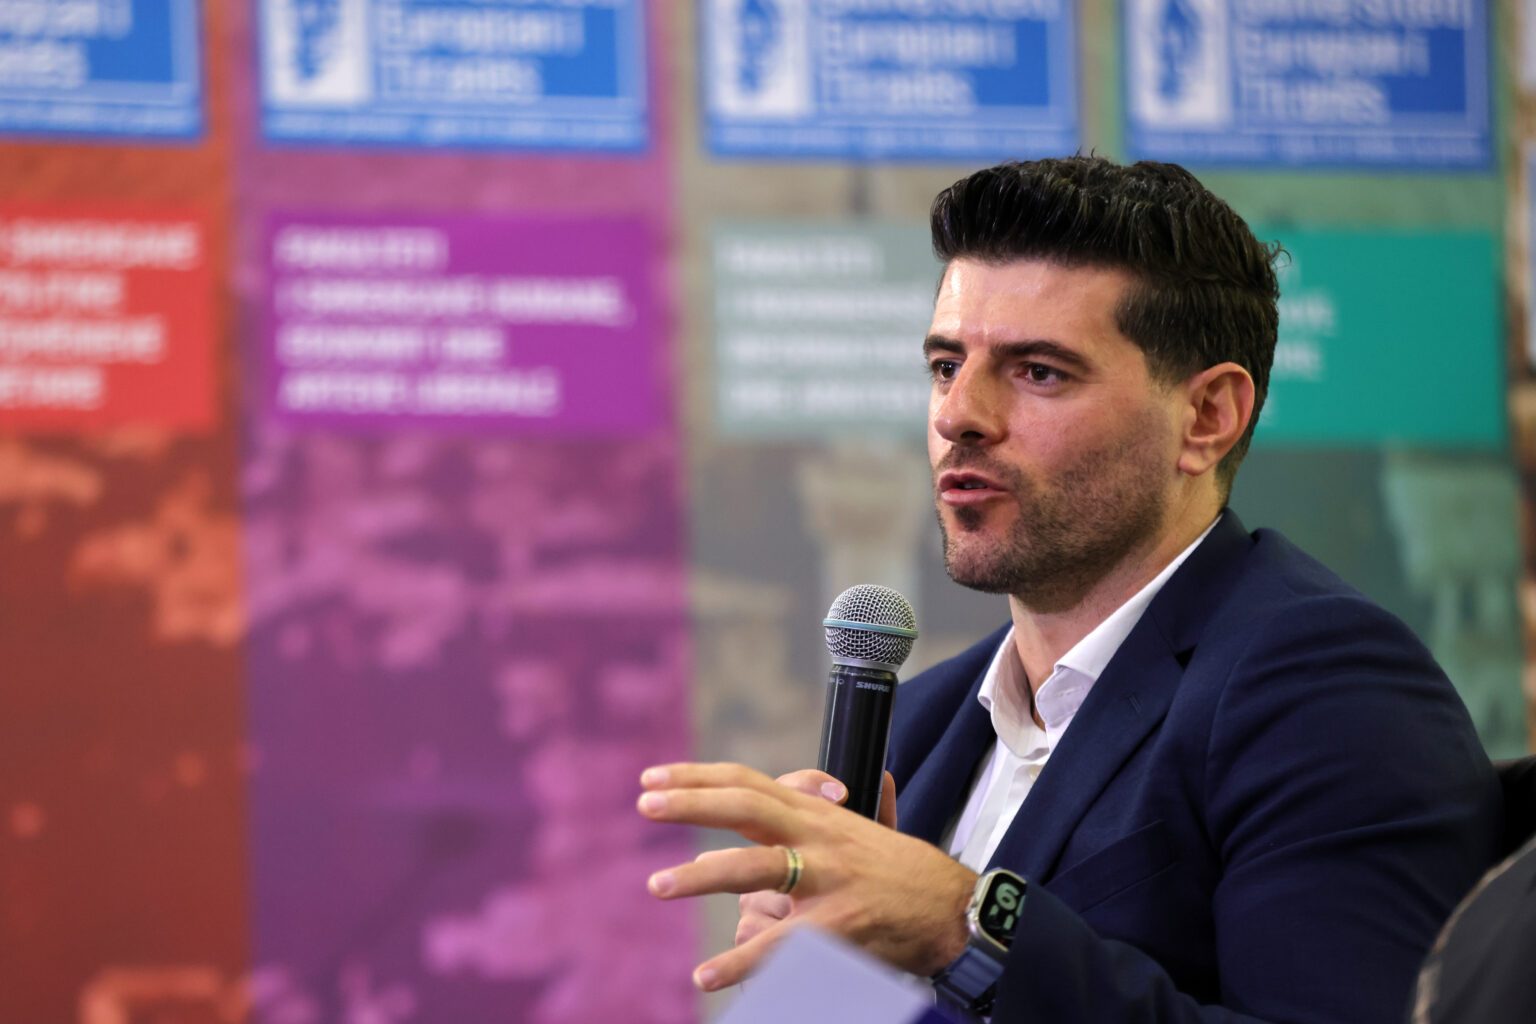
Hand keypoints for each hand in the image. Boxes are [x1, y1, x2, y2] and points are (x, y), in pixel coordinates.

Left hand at [637, 762, 975, 990]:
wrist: (956, 913)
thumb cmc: (910, 874)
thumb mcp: (874, 830)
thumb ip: (854, 807)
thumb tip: (864, 779)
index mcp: (818, 814)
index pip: (749, 783)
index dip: (699, 777)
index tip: (654, 779)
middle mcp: (819, 836)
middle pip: (747, 807)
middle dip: (692, 802)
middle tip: (645, 803)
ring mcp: (828, 879)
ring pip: (756, 868)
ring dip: (702, 876)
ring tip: (658, 885)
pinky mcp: (838, 926)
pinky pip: (781, 946)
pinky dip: (741, 962)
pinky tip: (708, 974)